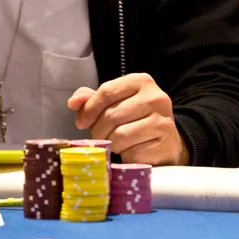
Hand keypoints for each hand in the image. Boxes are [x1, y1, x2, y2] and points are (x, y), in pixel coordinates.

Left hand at [68, 74, 188, 165]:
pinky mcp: (165, 144)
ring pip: (120, 136)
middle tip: (99, 138)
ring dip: (111, 144)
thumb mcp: (115, 103)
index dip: (89, 109)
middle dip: (98, 131)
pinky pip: (133, 153)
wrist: (166, 142)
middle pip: (111, 115)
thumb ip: (92, 100)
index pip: (107, 91)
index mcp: (141, 81)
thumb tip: (73, 102)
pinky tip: (131, 152)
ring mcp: (163, 121)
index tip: (81, 122)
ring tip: (116, 144)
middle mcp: (156, 98)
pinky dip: (126, 156)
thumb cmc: (134, 120)